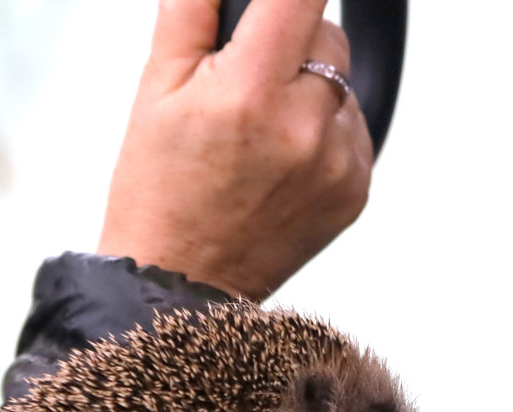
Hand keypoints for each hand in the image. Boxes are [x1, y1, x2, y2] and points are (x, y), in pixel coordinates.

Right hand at [97, 0, 373, 298]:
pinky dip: (323, 132)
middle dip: (290, 43)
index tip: (287, 2)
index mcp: (250, 93)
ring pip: (342, 83)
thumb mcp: (156, 86)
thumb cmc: (161, 192)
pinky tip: (281, 163)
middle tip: (244, 84)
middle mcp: (305, 128)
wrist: (183, 282)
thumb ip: (194, 10)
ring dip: (309, 91)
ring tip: (259, 134)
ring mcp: (338, 163)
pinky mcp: (356, 189)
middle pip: (328, 35)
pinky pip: (352, 130)